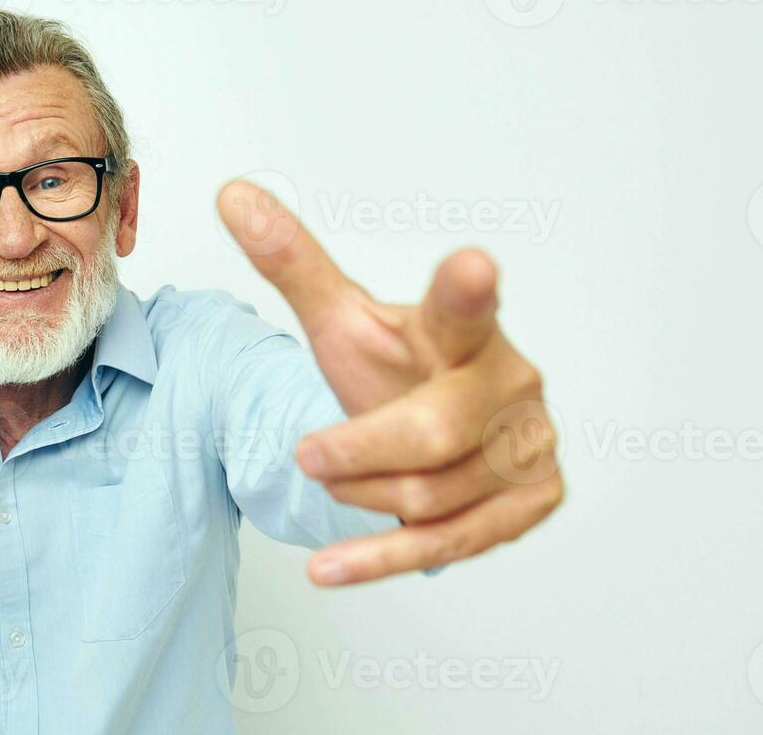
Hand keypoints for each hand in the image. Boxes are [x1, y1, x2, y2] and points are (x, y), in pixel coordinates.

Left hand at [217, 181, 562, 585]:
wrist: (435, 429)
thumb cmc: (396, 367)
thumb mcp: (341, 318)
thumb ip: (291, 260)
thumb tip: (232, 194)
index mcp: (462, 330)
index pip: (462, 309)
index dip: (465, 291)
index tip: (471, 266)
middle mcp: (508, 383)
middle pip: (434, 431)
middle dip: (361, 448)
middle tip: (305, 453)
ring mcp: (527, 446)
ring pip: (435, 493)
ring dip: (364, 492)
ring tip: (332, 477)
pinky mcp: (530, 501)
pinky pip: (451, 543)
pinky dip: (381, 558)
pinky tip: (330, 567)